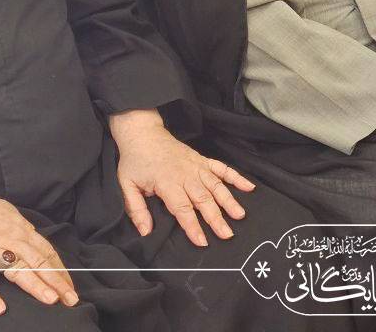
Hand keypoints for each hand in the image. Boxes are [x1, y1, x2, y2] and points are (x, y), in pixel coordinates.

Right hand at [0, 178, 78, 316]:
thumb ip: (20, 228)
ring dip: (36, 285)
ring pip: (19, 269)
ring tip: (51, 299)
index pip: (47, 251)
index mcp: (21, 229)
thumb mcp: (6, 212)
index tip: (69, 284)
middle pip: (39, 262)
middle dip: (57, 281)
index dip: (60, 269)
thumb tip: (32, 236)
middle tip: (71, 298)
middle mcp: (11, 239)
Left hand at [109, 109, 254, 247]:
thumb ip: (136, 209)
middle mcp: (186, 174)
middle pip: (203, 199)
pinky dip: (236, 176)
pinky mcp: (202, 160)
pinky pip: (222, 168)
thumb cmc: (135, 161)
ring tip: (240, 215)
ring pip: (216, 185)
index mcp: (167, 182)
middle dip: (216, 218)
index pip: (182, 208)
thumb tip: (145, 231)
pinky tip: (249, 186)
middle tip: (227, 234)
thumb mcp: (127, 186)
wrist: (143, 134)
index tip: (202, 241)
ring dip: (229, 200)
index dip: (192, 226)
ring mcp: (197, 166)